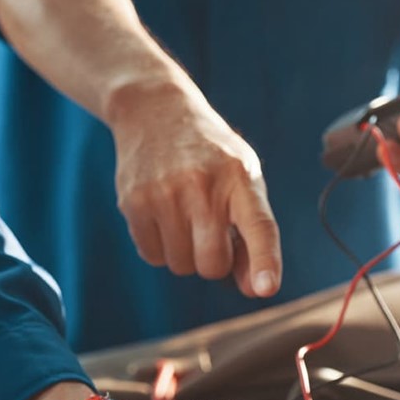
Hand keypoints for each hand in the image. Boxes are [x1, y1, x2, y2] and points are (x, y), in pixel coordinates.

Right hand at [110, 72, 281, 296]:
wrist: (155, 110)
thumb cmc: (210, 157)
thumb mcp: (242, 181)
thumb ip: (253, 234)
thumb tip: (256, 290)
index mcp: (240, 178)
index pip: (258, 226)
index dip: (264, 261)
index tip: (265, 289)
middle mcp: (203, 186)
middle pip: (213, 265)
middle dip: (215, 261)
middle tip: (211, 232)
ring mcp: (164, 194)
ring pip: (181, 266)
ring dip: (186, 253)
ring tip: (184, 216)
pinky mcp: (133, 202)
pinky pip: (153, 256)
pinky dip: (160, 247)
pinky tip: (163, 215)